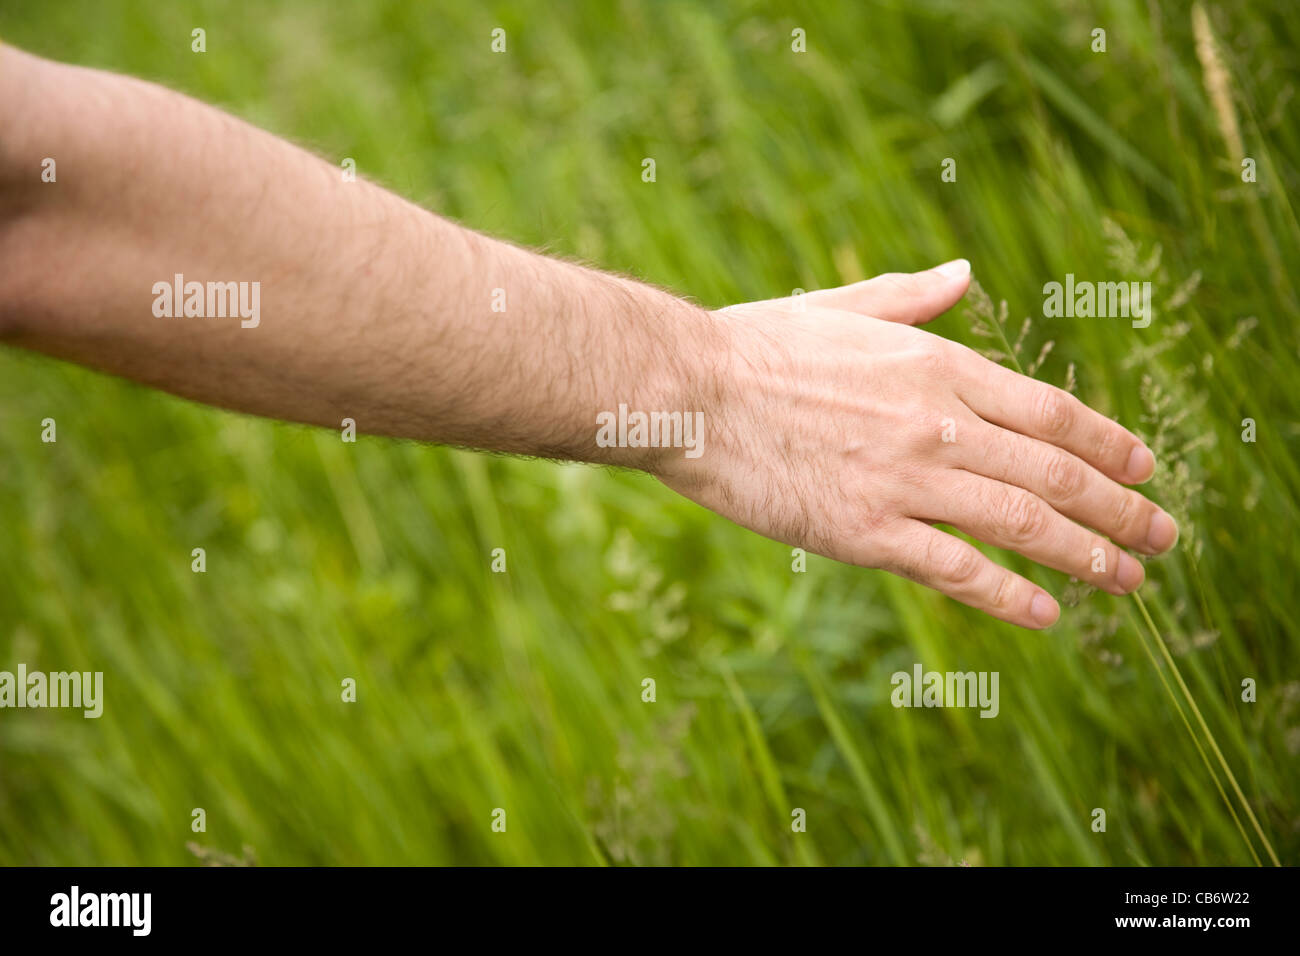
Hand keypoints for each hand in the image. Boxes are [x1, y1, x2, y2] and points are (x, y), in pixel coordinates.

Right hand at [661, 259, 1178, 628]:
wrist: (687, 389)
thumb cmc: (752, 346)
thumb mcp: (840, 306)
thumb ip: (912, 298)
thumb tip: (966, 273)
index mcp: (934, 364)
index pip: (1049, 410)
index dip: (1108, 442)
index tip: (1144, 466)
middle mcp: (937, 422)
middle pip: (1054, 471)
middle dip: (1120, 508)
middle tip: (1161, 537)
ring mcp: (904, 478)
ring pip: (1023, 522)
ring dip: (1087, 554)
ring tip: (1128, 581)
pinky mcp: (864, 530)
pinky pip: (956, 568)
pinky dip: (1009, 594)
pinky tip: (1046, 614)